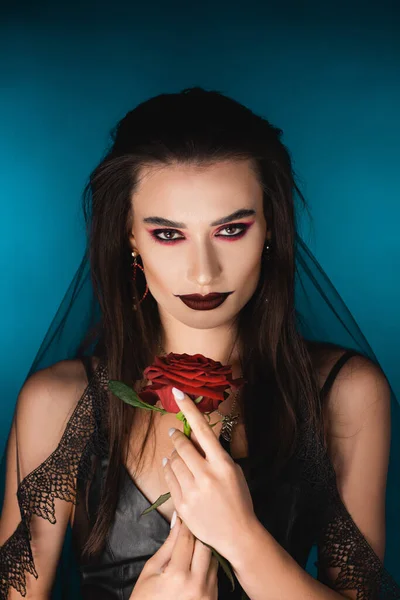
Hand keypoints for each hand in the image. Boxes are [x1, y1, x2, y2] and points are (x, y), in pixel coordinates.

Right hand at [130, 514, 218, 599]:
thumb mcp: (151, 571)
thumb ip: (167, 546)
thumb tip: (177, 521)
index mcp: (177, 575)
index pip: (187, 539)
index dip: (185, 524)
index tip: (184, 514)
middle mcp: (197, 585)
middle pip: (205, 546)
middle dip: (198, 534)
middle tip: (191, 526)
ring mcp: (208, 594)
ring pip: (214, 558)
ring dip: (205, 548)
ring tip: (194, 544)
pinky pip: (215, 573)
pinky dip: (208, 564)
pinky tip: (198, 562)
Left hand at [162, 388, 257, 562]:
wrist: (237, 534)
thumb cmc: (238, 499)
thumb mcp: (233, 471)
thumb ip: (215, 454)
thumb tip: (195, 438)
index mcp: (222, 463)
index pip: (202, 429)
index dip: (189, 408)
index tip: (178, 392)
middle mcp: (206, 475)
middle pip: (182, 445)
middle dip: (176, 437)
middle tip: (174, 433)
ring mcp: (192, 491)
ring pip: (172, 462)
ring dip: (172, 455)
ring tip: (177, 456)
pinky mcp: (182, 505)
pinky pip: (168, 480)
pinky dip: (168, 471)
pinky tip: (170, 468)